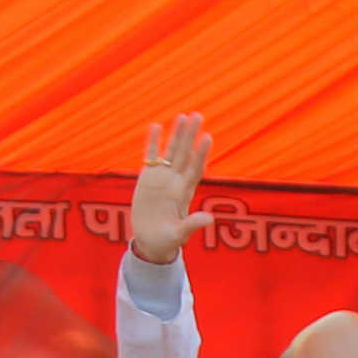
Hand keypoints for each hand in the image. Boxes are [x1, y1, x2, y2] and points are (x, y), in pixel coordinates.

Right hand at [129, 114, 217, 265]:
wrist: (151, 242)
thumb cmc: (167, 241)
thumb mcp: (179, 235)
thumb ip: (192, 225)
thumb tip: (210, 219)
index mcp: (185, 193)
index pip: (195, 169)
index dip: (201, 154)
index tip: (207, 137)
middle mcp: (176, 181)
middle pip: (185, 154)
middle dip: (190, 135)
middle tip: (198, 115)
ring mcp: (162, 178)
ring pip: (171, 151)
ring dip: (176, 134)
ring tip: (182, 116)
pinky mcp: (148, 178)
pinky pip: (150, 156)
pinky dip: (152, 142)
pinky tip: (155, 126)